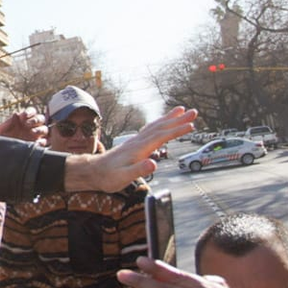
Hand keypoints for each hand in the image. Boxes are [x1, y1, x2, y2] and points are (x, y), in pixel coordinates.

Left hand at [0, 107, 47, 144]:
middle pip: (41, 118)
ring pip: (44, 129)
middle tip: (27, 124)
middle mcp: (32, 125)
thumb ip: (8, 122)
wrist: (4, 151)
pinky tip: (36, 142)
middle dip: (35, 119)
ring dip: (40, 129)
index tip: (23, 116)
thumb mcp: (3, 129)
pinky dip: (42, 141)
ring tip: (32, 132)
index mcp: (25, 119)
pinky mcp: (38, 144)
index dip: (29, 112)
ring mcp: (37, 135)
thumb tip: (16, 114)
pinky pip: (45, 141)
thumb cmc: (4, 137)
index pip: (32, 111)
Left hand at [65, 107, 195, 192]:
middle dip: (178, 119)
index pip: (161, 136)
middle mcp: (138, 141)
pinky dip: (160, 123)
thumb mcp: (124, 177)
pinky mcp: (134, 143)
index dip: (176, 130)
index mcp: (139, 148)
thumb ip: (139, 170)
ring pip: (156, 126)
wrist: (94, 171)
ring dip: (170, 118)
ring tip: (182, 110)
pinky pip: (150, 129)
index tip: (191, 125)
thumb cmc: (109, 176)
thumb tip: (153, 164)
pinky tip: (164, 122)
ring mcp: (136, 141)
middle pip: (161, 127)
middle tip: (194, 112)